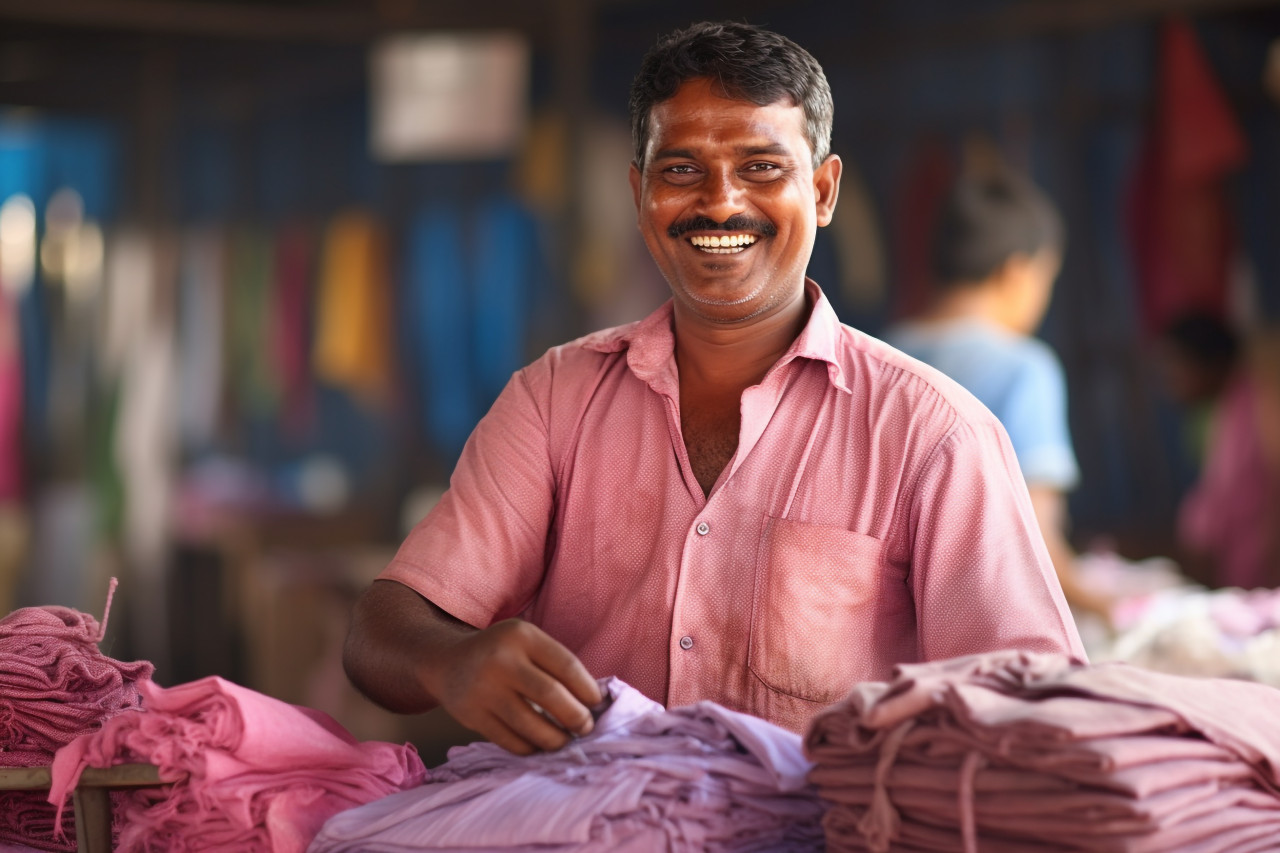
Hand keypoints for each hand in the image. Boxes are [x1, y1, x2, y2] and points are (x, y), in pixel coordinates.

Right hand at [427, 619, 602, 754]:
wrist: (447, 663)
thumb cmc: (501, 654)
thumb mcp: (526, 642)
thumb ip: (554, 664)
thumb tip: (593, 701)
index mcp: (521, 636)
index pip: (566, 665)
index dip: (587, 689)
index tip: (597, 704)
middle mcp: (500, 660)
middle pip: (550, 695)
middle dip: (575, 717)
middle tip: (585, 728)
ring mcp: (483, 689)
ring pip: (530, 724)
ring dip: (555, 738)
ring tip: (565, 740)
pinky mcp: (471, 715)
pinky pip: (510, 740)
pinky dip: (531, 747)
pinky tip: (539, 745)